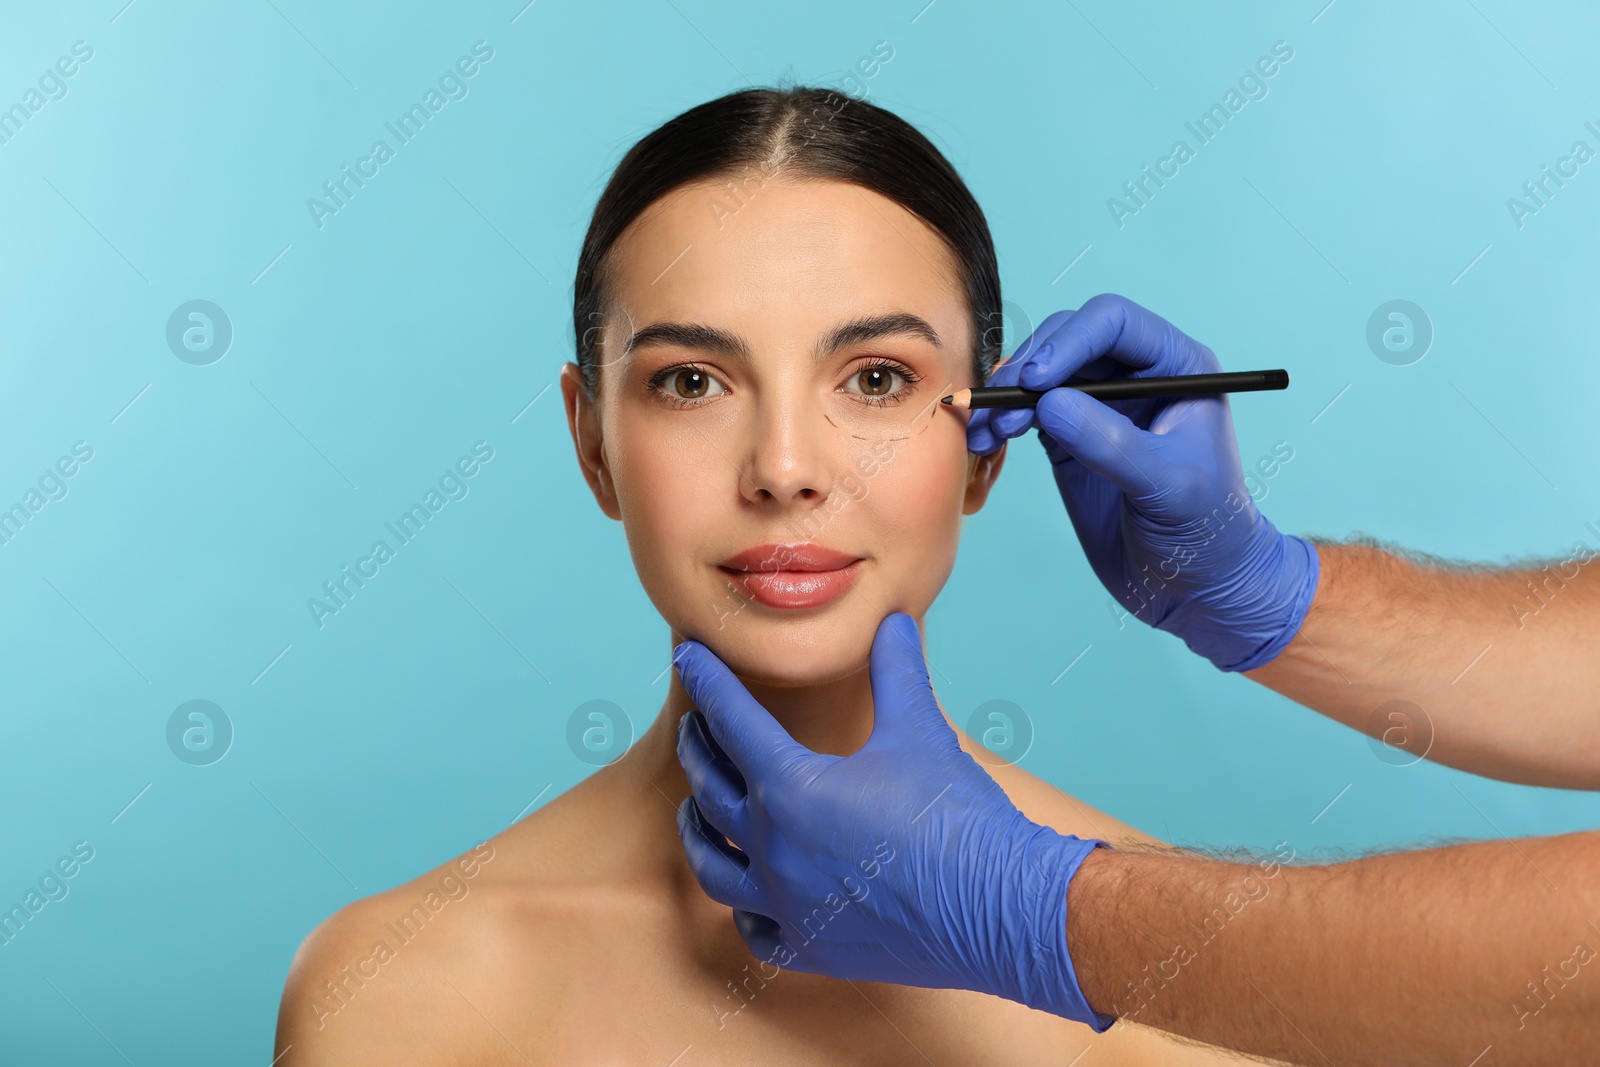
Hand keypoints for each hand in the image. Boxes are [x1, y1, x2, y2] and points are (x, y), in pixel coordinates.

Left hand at [671, 611, 1112, 1029]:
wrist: (999, 904)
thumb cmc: (955, 814)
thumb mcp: (919, 730)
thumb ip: (895, 671)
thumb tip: (893, 622)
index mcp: (792, 787)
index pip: (732, 720)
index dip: (708, 682)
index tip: (688, 657)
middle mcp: (774, 848)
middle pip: (712, 789)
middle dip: (699, 750)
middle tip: (696, 727)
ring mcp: (786, 905)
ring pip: (714, 866)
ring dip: (699, 831)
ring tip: (696, 810)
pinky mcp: (811, 949)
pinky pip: (754, 929)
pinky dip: (744, 907)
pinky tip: (749, 895)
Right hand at [967, 293, 1318, 671]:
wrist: (1196, 588)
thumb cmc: (1206, 533)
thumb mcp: (1166, 486)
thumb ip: (1110, 442)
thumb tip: (1048, 403)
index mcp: (1177, 367)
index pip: (1114, 323)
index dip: (1070, 340)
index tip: (1037, 380)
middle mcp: (1136, 376)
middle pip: (1067, 339)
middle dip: (1028, 367)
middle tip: (1000, 406)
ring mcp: (1100, 406)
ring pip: (1040, 373)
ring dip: (1005, 396)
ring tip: (984, 431)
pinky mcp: (1069, 438)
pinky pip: (1027, 411)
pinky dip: (1001, 421)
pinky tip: (985, 440)